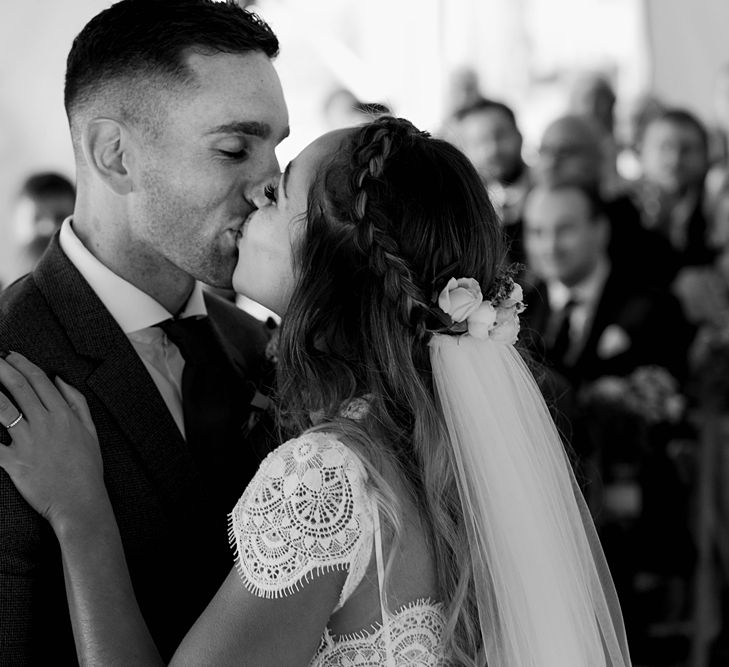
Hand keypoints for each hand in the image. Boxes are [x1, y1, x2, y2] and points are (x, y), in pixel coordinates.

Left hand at [0, 352, 106, 531]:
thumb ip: (77, 402)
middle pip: (19, 387)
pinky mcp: (14, 462)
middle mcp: (46, 423)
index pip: (40, 380)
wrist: (81, 502)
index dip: (22, 364)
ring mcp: (29, 442)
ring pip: (3, 409)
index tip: (9, 354)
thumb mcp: (91, 430)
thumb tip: (60, 380)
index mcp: (64, 415)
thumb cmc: (87, 467)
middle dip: (1, 369)